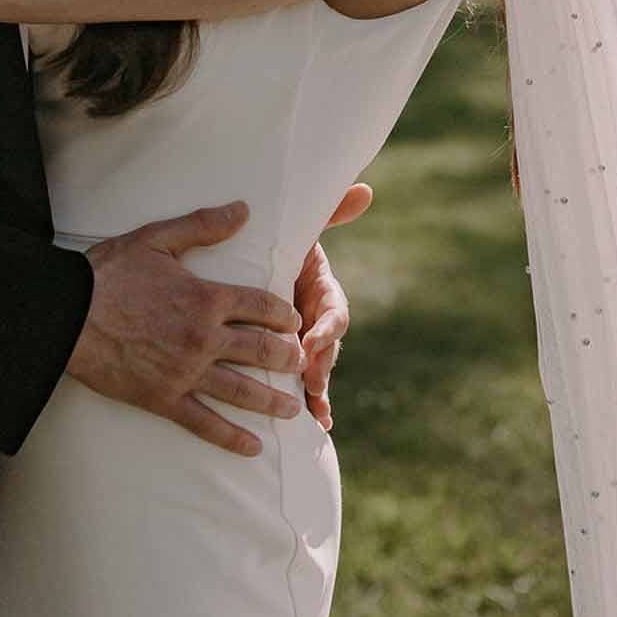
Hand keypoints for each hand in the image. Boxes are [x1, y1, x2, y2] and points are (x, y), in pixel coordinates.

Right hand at [66, 200, 305, 457]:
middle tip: (301, 363)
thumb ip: (203, 225)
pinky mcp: (163, 398)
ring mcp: (185, 372)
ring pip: (240, 390)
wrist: (67, 315)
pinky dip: (231, 437)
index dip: (283, 314)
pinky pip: (205, 423)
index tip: (295, 321)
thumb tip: (243, 209)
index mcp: (206, 298)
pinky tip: (252, 448)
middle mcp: (203, 338)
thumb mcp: (157, 238)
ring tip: (292, 408)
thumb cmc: (109, 272)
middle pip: (259, 350)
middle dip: (286, 357)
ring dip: (271, 400)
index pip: (260, 306)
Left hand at [295, 182, 371, 431]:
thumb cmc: (272, 242)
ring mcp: (304, 340)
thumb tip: (366, 188)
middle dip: (321, 366)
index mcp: (321, 290)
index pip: (334, 310)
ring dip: (318, 392)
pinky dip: (310, 404)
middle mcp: (316, 318)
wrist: (249, 260)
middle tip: (310, 382)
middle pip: (326, 348)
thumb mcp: (298, 228)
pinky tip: (314, 427)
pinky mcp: (288, 356)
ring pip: (317, 370)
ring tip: (315, 412)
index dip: (328, 326)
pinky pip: (301, 384)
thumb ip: (329, 212)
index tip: (315, 338)